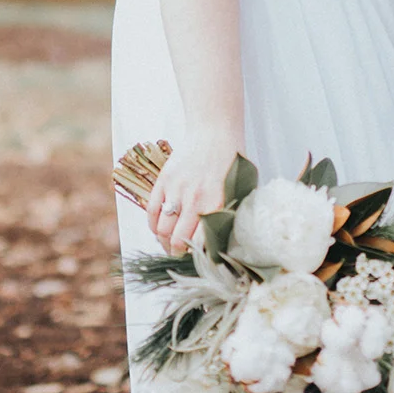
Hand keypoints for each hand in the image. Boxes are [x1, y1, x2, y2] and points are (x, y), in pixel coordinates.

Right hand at [146, 132, 240, 253]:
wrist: (215, 132)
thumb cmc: (232, 163)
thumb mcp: (241, 190)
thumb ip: (232, 215)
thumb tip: (225, 241)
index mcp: (217, 204)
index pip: (201, 244)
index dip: (198, 256)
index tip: (199, 260)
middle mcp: (195, 200)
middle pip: (177, 241)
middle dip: (177, 254)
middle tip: (180, 255)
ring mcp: (177, 190)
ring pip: (162, 230)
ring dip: (163, 242)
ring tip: (169, 244)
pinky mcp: (164, 181)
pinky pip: (152, 212)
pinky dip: (153, 226)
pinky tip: (159, 229)